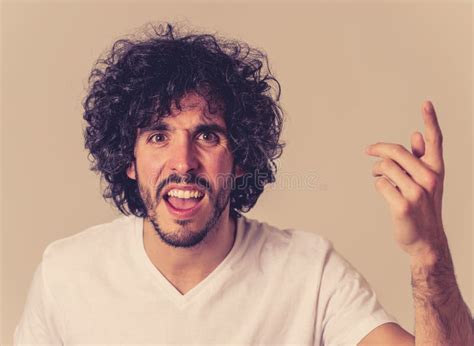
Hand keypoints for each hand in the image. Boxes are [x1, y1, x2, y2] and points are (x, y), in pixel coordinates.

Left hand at [365, 101, 445, 258]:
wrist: (426, 241)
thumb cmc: (424, 208)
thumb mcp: (427, 183)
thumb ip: (421, 159)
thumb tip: (416, 136)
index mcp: (436, 170)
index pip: (435, 141)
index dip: (431, 120)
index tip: (426, 103)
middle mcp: (429, 179)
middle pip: (396, 152)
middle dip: (378, 149)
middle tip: (368, 150)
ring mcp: (416, 192)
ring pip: (385, 167)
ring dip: (377, 171)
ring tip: (379, 177)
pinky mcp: (402, 205)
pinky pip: (380, 184)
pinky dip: (378, 186)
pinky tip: (385, 192)